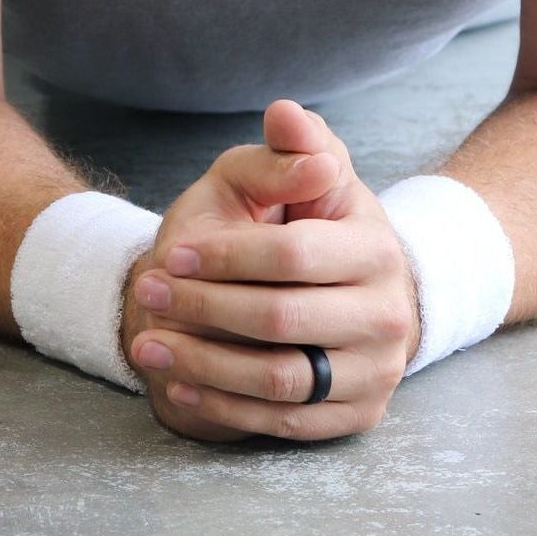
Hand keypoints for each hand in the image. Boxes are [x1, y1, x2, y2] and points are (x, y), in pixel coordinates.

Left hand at [126, 100, 420, 443]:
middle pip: (281, 318)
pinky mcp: (358, 414)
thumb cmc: (292, 224)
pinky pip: (284, 423)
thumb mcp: (281, 177)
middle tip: (149, 294)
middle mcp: (389, 312)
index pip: (293, 253)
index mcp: (376, 244)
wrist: (326, 292)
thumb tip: (284, 112)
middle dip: (203, 307)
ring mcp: (378, 370)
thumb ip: (286, 145)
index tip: (171, 251)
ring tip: (147, 344)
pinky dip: (225, 405)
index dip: (226, 254)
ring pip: (279, 379)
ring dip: (203, 363)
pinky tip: (179, 381)